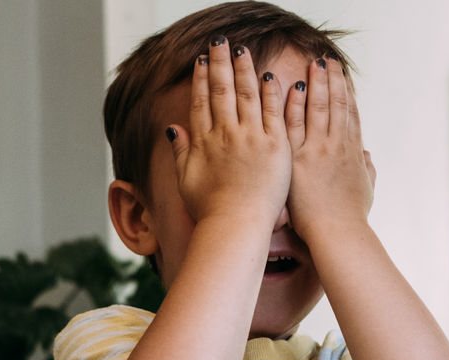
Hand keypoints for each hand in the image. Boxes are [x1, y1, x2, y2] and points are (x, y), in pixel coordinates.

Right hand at [166, 37, 290, 224]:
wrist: (236, 227)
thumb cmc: (210, 211)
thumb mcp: (186, 180)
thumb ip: (181, 151)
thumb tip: (173, 128)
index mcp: (204, 142)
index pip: (201, 101)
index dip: (201, 78)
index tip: (202, 60)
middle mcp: (226, 134)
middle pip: (222, 90)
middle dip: (220, 63)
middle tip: (221, 42)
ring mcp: (252, 138)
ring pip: (247, 94)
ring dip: (244, 69)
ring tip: (243, 51)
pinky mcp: (275, 146)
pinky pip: (274, 112)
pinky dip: (271, 92)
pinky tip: (269, 76)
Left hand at [285, 57, 374, 239]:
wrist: (338, 233)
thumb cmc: (352, 218)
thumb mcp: (366, 190)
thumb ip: (367, 170)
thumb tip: (368, 158)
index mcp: (354, 152)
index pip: (351, 115)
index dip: (347, 93)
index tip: (343, 77)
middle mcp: (338, 146)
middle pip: (337, 104)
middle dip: (333, 80)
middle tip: (327, 60)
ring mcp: (319, 150)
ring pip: (320, 108)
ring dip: (317, 83)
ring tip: (314, 63)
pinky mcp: (299, 158)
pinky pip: (296, 125)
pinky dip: (295, 104)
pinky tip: (294, 86)